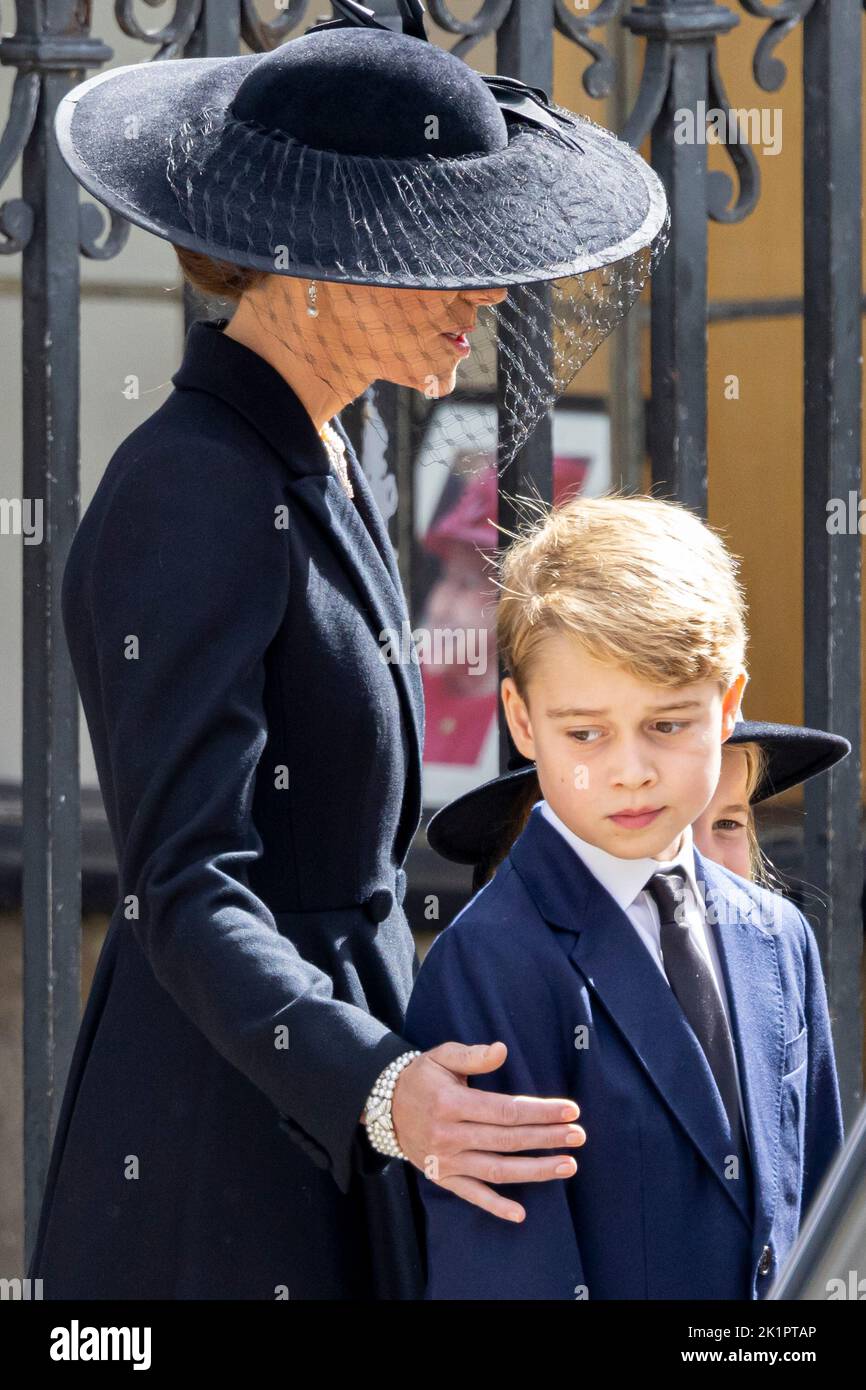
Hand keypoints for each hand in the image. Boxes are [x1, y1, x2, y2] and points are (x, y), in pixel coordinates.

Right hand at [390, 1042, 584, 1221]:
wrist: (384, 1106)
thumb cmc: (421, 1077)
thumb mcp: (442, 1056)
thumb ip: (473, 1056)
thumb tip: (502, 1050)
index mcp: (452, 1104)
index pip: (506, 1110)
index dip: (540, 1112)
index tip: (570, 1110)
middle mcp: (450, 1136)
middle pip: (508, 1141)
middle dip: (547, 1139)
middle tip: (578, 1136)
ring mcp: (447, 1161)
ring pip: (497, 1171)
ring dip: (535, 1171)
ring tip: (567, 1166)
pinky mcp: (443, 1177)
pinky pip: (472, 1195)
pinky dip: (495, 1207)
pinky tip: (521, 1214)